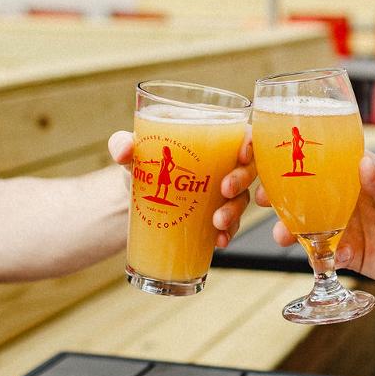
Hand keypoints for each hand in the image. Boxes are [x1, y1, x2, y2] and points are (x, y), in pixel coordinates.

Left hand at [108, 128, 256, 247]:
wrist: (134, 195)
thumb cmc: (141, 160)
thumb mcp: (132, 148)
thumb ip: (123, 143)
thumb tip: (124, 151)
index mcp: (212, 136)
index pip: (243, 134)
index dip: (251, 143)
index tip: (242, 155)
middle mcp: (223, 162)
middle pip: (248, 167)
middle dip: (242, 180)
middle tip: (225, 190)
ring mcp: (221, 190)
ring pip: (242, 197)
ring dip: (235, 211)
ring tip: (217, 223)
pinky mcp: (214, 213)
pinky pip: (231, 223)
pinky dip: (228, 232)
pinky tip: (218, 241)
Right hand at [259, 151, 374, 296]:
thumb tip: (364, 165)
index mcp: (361, 173)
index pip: (322, 159)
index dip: (293, 157)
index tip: (266, 158)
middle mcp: (348, 197)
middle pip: (304, 192)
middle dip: (277, 195)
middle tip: (258, 199)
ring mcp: (346, 226)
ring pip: (308, 224)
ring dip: (290, 228)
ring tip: (281, 236)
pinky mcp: (350, 253)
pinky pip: (325, 253)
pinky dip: (317, 255)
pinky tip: (319, 257)